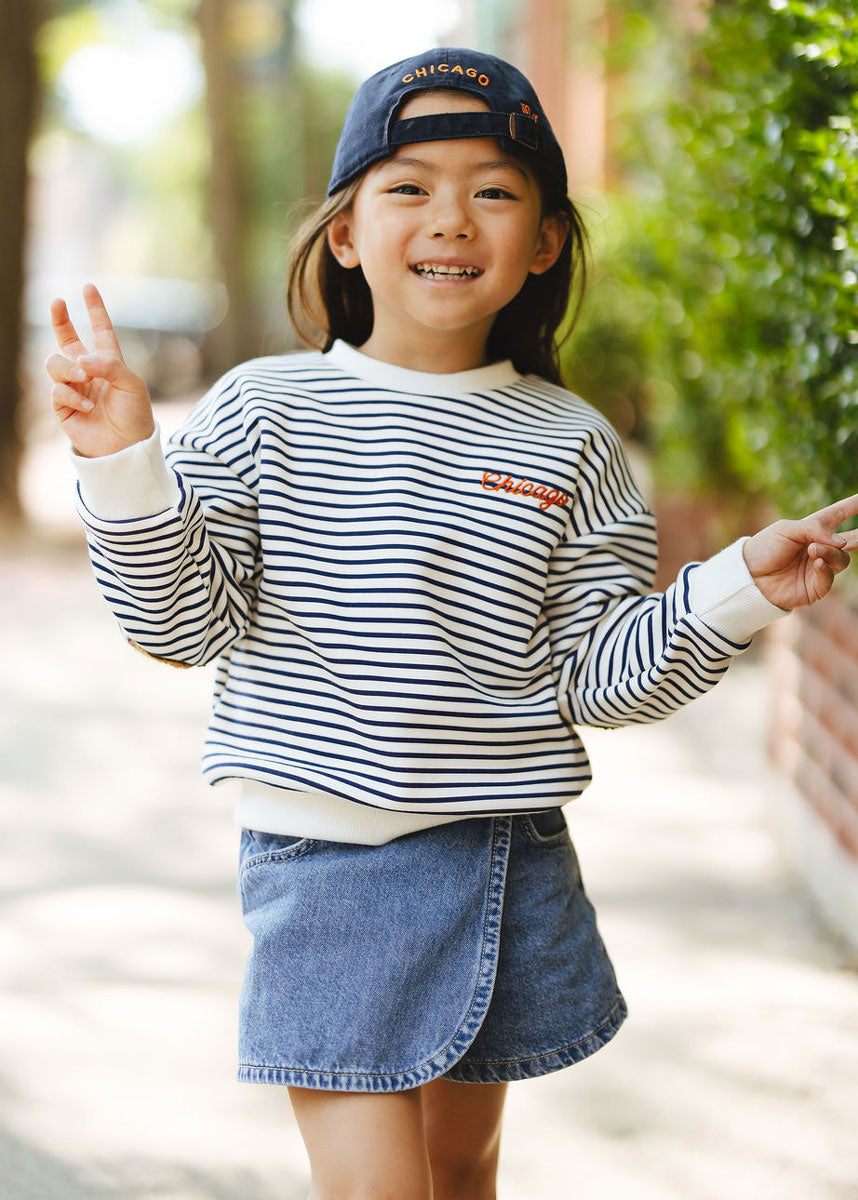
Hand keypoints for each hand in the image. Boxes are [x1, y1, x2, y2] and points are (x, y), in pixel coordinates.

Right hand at [46, 283, 154, 457]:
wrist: (127, 448)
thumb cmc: (135, 416)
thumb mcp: (131, 385)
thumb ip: (108, 365)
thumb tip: (81, 358)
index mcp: (109, 363)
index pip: (100, 331)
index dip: (95, 310)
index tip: (88, 287)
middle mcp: (88, 372)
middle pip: (67, 340)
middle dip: (60, 320)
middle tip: (58, 303)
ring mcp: (73, 388)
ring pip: (55, 363)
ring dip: (68, 368)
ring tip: (84, 379)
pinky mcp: (63, 407)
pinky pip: (57, 390)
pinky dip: (73, 395)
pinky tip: (88, 406)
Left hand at [743, 493, 857, 608]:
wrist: (748, 576)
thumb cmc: (763, 549)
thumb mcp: (786, 529)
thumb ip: (815, 529)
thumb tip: (842, 542)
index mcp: (811, 530)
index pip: (837, 515)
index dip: (852, 506)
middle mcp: (819, 549)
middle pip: (851, 541)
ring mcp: (819, 569)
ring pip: (841, 559)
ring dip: (830, 552)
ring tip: (812, 549)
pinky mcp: (815, 588)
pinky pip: (830, 577)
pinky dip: (825, 568)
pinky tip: (817, 561)